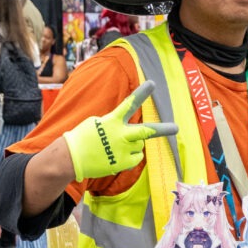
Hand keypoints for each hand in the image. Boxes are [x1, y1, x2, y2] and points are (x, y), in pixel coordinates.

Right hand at [63, 80, 178, 181]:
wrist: (71, 157)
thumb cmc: (83, 138)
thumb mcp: (97, 123)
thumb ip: (115, 124)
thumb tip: (129, 134)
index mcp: (112, 120)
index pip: (130, 104)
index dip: (142, 93)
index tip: (152, 84)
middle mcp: (120, 135)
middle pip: (146, 131)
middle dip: (163, 129)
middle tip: (176, 128)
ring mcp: (123, 150)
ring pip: (139, 146)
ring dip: (133, 146)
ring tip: (116, 147)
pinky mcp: (122, 163)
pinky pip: (135, 159)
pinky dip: (130, 158)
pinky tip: (117, 157)